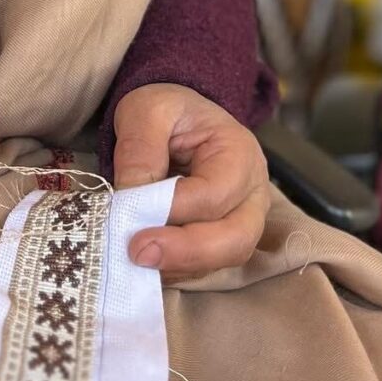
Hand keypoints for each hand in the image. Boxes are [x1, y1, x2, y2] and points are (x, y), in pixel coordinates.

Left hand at [112, 82, 269, 280]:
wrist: (177, 117)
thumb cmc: (166, 110)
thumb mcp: (147, 111)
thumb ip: (139, 150)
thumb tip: (129, 200)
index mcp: (238, 153)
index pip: (213, 194)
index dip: (172, 211)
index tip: (129, 218)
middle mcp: (252, 193)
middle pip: (236, 238)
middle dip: (186, 252)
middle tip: (138, 253)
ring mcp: (243, 219)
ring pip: (225, 260)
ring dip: (179, 266)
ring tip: (136, 259)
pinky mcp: (224, 239)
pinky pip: (208, 266)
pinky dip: (177, 269)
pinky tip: (146, 262)